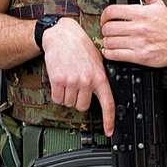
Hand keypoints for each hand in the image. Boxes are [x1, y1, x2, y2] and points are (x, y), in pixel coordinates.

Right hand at [42, 17, 115, 136]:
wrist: (63, 35)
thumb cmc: (81, 47)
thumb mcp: (98, 61)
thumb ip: (100, 78)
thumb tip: (102, 93)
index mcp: (100, 77)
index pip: (107, 103)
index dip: (109, 120)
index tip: (109, 131)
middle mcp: (87, 81)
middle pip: (83, 107)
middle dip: (80, 100)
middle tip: (78, 87)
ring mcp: (72, 81)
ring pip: (69, 103)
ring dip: (68, 96)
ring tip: (70, 80)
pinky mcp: (58, 80)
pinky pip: (57, 98)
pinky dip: (57, 94)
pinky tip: (61, 81)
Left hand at [100, 0, 166, 68]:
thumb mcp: (157, 4)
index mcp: (141, 13)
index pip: (111, 11)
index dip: (105, 15)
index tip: (106, 18)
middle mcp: (139, 27)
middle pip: (108, 28)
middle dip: (106, 29)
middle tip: (110, 30)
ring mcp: (138, 42)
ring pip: (109, 42)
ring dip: (107, 41)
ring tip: (112, 40)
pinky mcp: (139, 56)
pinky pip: (114, 55)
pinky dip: (110, 53)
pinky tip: (113, 50)